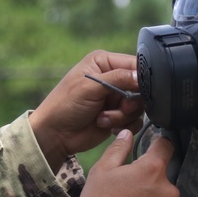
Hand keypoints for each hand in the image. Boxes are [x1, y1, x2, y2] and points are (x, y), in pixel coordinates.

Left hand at [30, 50, 143, 171]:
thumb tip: (141, 77)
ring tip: (103, 118)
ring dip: (122, 116)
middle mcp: (112, 78)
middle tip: (117, 107)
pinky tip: (106, 126)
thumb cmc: (65, 105)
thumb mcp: (91, 87)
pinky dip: (123, 125)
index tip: (136, 91)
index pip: (134, 65)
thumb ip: (118, 79)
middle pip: (140, 88)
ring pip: (138, 107)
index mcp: (104, 62)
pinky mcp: (118, 116)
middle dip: (129, 102)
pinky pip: (135, 120)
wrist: (56, 134)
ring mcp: (116, 98)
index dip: (139, 79)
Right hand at [77, 130, 179, 196]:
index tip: (151, 150)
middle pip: (163, 178)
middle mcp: (169, 190)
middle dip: (150, 182)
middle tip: (129, 193)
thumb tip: (129, 132)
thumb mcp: (102, 170)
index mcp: (153, 170)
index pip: (166, 147)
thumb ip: (119, 148)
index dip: (157, 146)